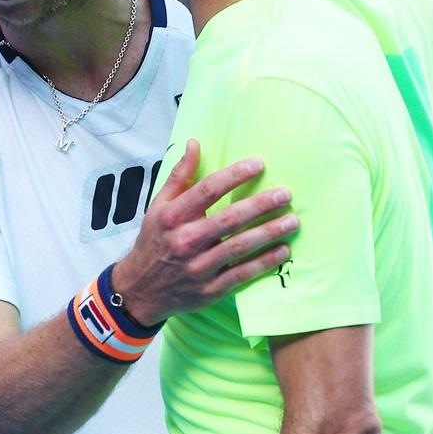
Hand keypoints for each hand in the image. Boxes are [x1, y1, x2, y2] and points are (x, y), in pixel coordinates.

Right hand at [113, 139, 297, 325]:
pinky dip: (264, 263)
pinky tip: (283, 251)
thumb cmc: (154, 241)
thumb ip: (180, 176)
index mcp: (173, 217)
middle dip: (260, 205)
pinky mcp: (209, 290)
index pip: (207, 190)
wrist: (140, 290)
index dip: (234, 175)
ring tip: (292, 221)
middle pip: (228, 219)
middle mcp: (185, 241)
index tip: (259, 164)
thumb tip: (194, 143)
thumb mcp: (158, 206)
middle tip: (285, 194)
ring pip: (239, 247)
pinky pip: (241, 275)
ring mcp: (198, 268)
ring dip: (268, 233)